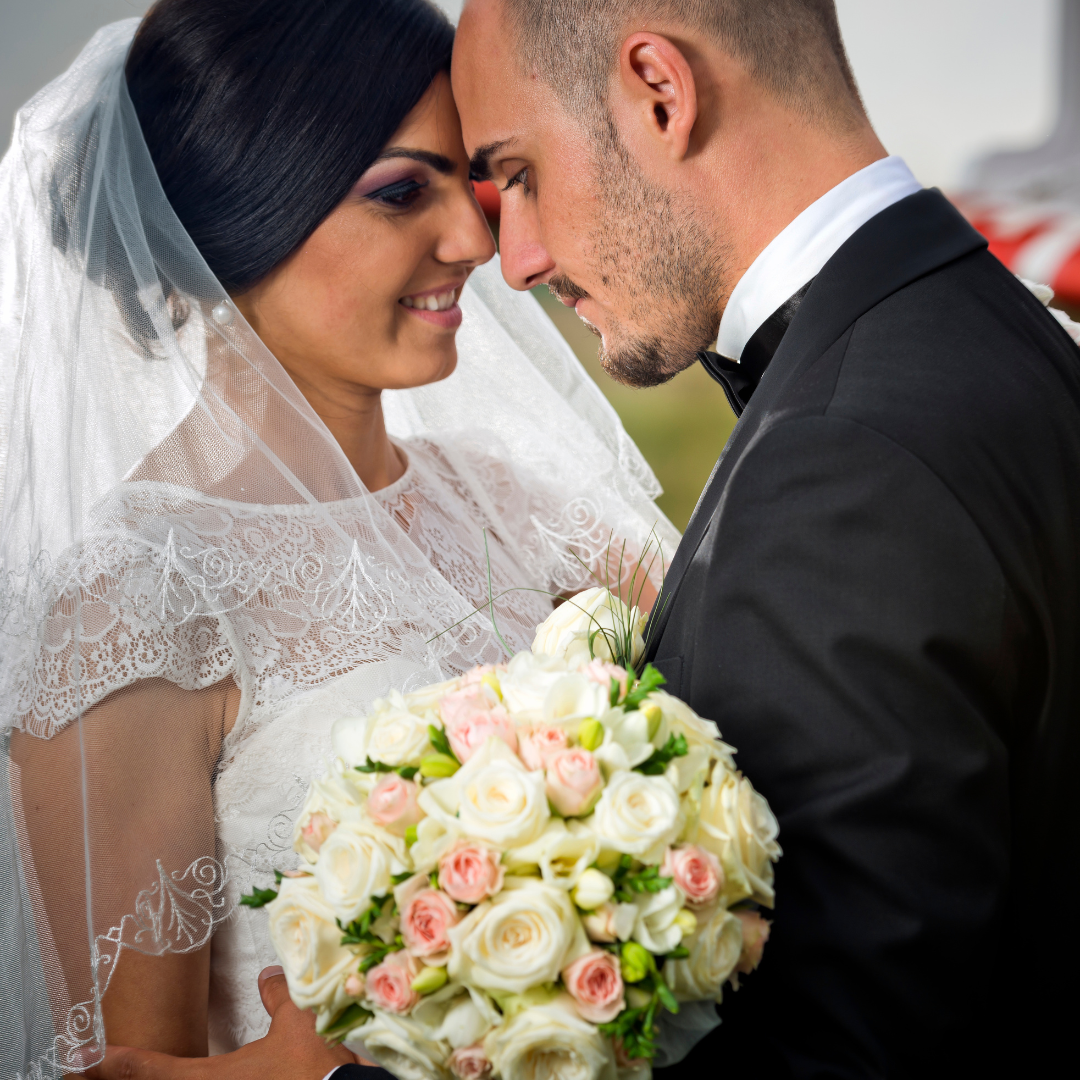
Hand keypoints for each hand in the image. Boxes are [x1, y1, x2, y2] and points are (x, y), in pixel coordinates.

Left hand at [86, 966, 368, 1078]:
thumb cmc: (310, 1069)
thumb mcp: (297, 1024)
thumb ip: (278, 999)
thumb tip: (268, 976)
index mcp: (206, 1079)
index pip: (144, 1069)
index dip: (108, 1062)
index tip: (78, 1055)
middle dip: (117, 1078)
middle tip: (87, 1068)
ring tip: (123, 1073)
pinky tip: (198, 1076)